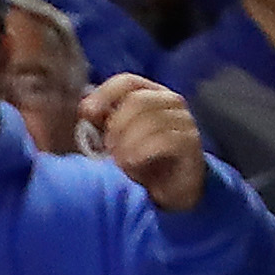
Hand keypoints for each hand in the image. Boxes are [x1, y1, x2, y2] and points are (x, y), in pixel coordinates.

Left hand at [80, 73, 205, 212]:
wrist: (172, 192)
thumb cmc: (143, 163)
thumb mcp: (117, 141)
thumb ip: (103, 124)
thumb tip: (84, 110)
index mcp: (151, 94)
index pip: (127, 81)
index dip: (104, 93)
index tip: (85, 113)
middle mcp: (170, 102)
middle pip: (137, 100)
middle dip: (116, 124)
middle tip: (106, 148)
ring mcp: (183, 121)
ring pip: (150, 120)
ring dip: (127, 142)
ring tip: (118, 160)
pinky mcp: (190, 143)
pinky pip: (165, 140)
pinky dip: (142, 151)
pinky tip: (131, 163)